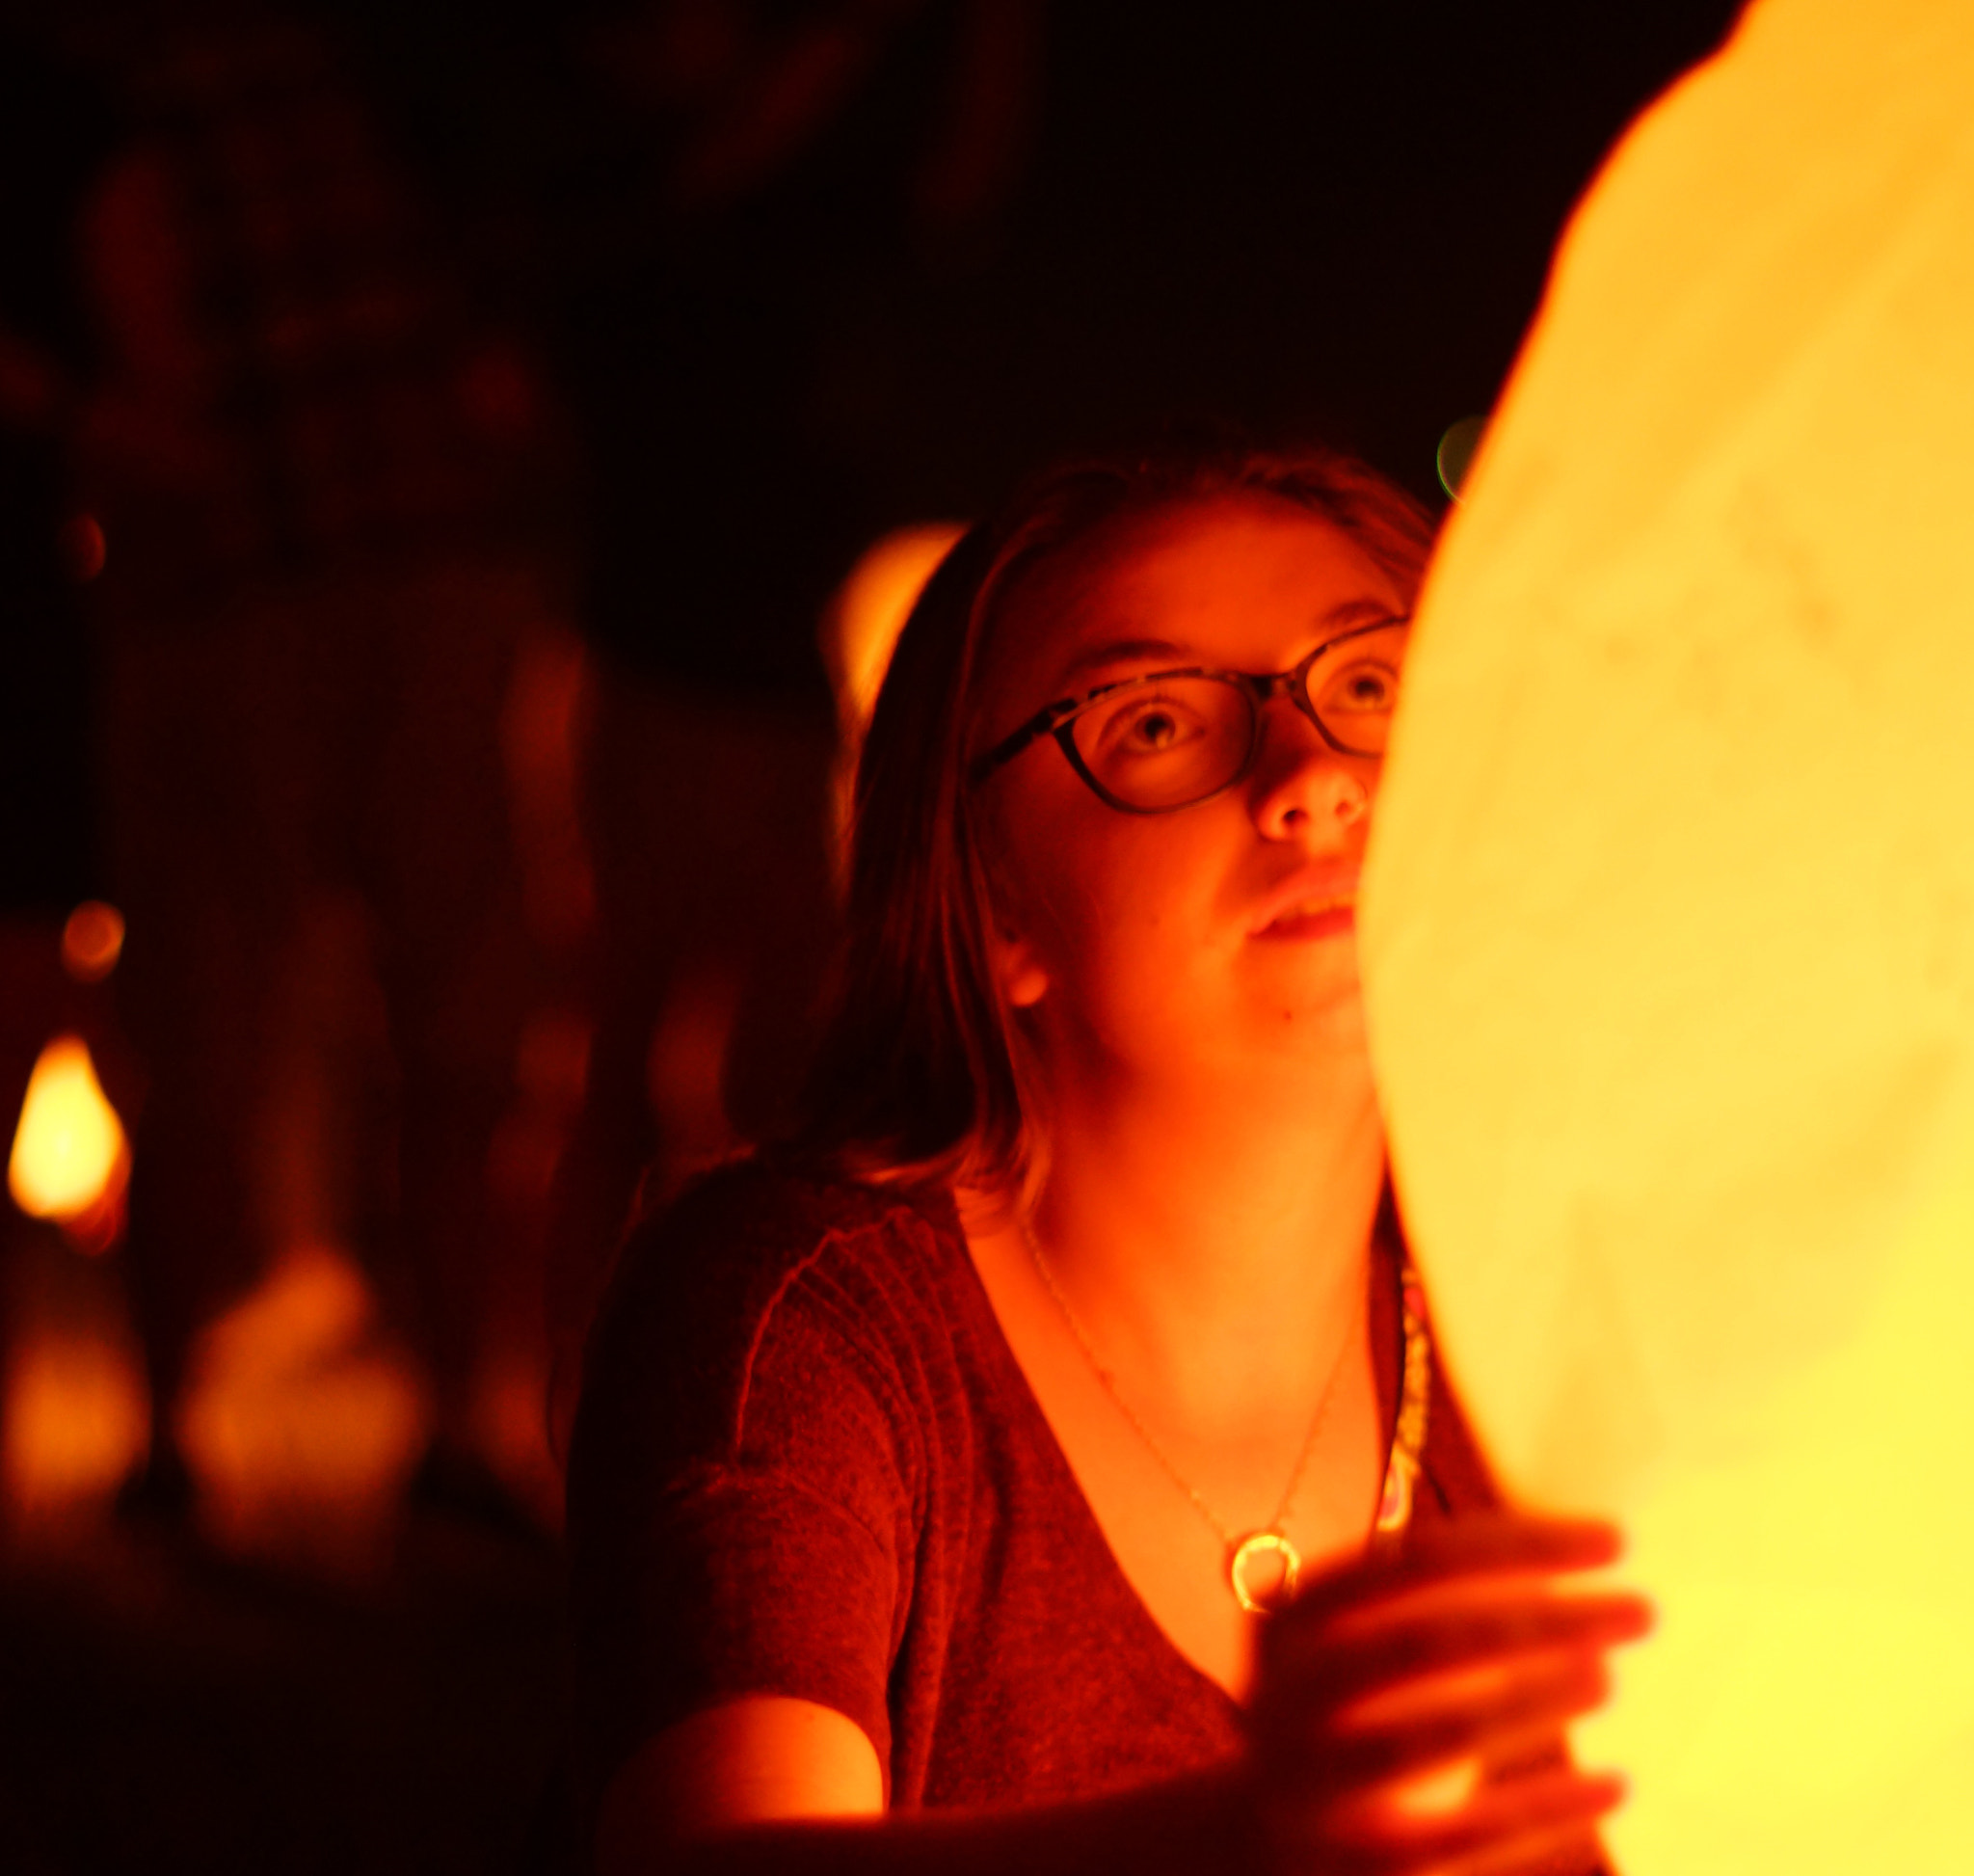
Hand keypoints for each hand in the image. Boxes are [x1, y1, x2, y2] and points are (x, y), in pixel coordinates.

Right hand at [1247, 1515, 1649, 1875]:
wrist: (1262, 1851)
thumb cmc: (1347, 1722)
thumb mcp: (1364, 1649)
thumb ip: (1445, 1602)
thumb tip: (1578, 1557)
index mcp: (1295, 1620)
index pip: (1416, 1560)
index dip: (1521, 1544)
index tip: (1617, 1540)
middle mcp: (1289, 1695)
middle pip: (1423, 1640)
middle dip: (1540, 1619)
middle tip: (1639, 1611)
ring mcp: (1316, 1787)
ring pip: (1434, 1737)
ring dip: (1533, 1701)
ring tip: (1608, 1677)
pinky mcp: (1359, 1871)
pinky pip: (1464, 1839)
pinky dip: (1543, 1808)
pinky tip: (1613, 1785)